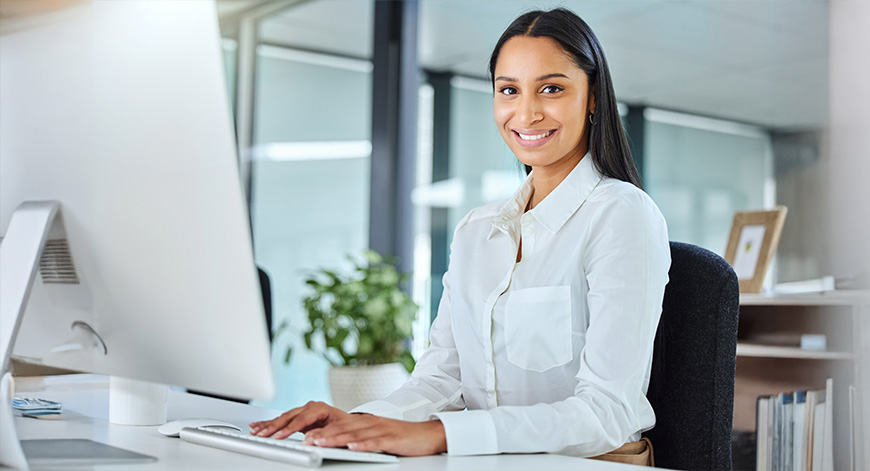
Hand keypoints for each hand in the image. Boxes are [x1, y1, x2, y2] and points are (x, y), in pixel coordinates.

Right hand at [248, 401, 349, 438]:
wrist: (348, 423)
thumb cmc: (345, 426)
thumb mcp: (338, 430)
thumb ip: (323, 434)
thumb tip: (310, 439)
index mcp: (320, 408)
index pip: (301, 419)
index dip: (289, 429)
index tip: (278, 437)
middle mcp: (310, 407)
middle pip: (288, 417)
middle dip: (273, 427)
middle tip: (261, 435)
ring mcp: (303, 410)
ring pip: (282, 417)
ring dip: (267, 425)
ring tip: (255, 432)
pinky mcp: (297, 415)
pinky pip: (281, 419)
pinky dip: (268, 422)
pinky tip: (257, 425)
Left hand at [303, 414, 446, 456]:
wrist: (428, 434)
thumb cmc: (403, 436)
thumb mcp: (379, 435)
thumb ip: (361, 437)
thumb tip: (342, 443)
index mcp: (367, 423)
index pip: (341, 426)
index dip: (323, 431)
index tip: (307, 436)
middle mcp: (372, 424)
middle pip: (344, 429)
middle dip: (324, 434)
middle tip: (308, 440)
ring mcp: (382, 430)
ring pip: (355, 435)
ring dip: (337, 438)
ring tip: (321, 443)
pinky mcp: (393, 439)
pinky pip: (376, 442)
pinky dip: (363, 445)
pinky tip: (352, 447)